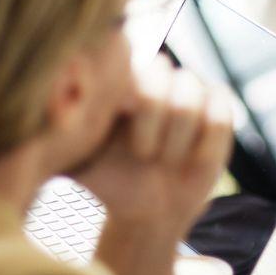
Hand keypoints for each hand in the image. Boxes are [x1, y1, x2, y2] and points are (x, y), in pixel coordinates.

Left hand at [74, 57, 233, 242]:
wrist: (148, 213)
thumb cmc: (108, 182)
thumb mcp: (75, 160)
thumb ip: (59, 132)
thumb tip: (54, 102)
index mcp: (118, 82)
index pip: (124, 62)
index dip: (125, 93)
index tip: (118, 128)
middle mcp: (156, 79)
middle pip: (160, 69)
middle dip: (151, 115)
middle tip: (142, 153)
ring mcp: (190, 93)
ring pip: (191, 88)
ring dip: (178, 133)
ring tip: (165, 162)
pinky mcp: (219, 113)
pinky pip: (221, 113)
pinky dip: (206, 142)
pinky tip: (191, 163)